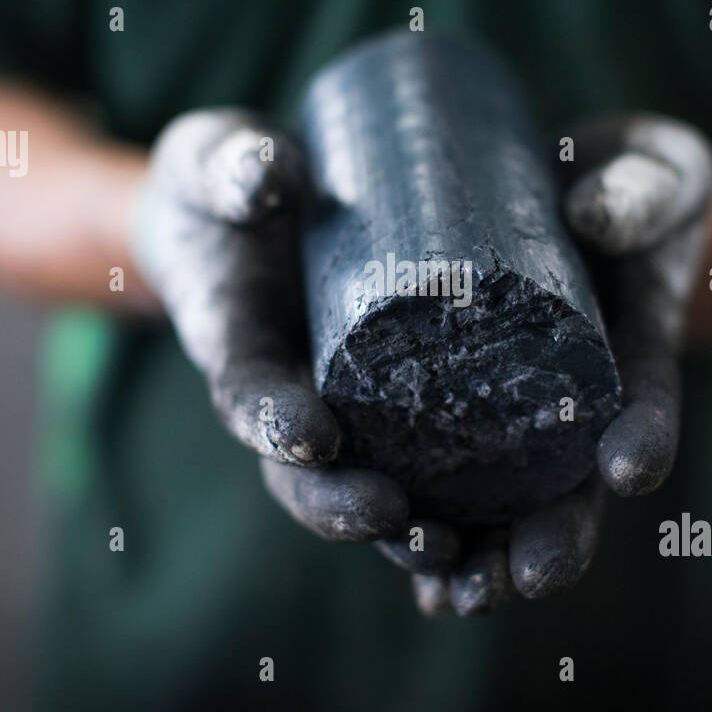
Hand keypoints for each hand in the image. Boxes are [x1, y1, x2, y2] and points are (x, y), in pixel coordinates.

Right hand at [132, 110, 439, 547]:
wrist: (246, 213)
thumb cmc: (219, 189)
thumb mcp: (210, 162)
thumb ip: (228, 164)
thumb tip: (268, 172)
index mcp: (234, 344)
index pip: (247, 393)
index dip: (273, 419)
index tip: (312, 432)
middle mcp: (285, 395)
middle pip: (304, 470)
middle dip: (339, 500)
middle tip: (391, 514)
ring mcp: (340, 406)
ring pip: (364, 483)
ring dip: (401, 526)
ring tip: (452, 549)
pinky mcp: (393, 402)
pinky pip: (420, 462)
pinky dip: (450, 506)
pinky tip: (501, 529)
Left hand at [383, 113, 711, 615]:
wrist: (572, 195)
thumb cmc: (626, 182)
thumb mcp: (653, 169)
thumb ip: (643, 184)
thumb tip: (594, 216)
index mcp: (633, 345)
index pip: (645, 395)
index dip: (645, 431)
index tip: (631, 466)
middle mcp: (578, 401)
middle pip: (572, 480)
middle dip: (554, 533)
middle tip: (528, 577)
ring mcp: (518, 417)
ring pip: (502, 499)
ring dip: (481, 554)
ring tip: (453, 596)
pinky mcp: (456, 411)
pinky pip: (443, 474)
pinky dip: (429, 525)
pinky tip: (411, 576)